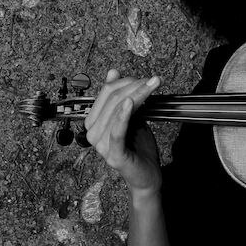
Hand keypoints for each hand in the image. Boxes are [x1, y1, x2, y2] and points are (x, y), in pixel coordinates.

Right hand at [85, 69, 162, 196]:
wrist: (147, 174)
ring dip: (137, 95)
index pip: (105, 93)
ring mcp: (101, 145)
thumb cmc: (138, 144)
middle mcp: (92, 133)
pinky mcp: (114, 155)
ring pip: (117, 111)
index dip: (125, 82)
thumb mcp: (130, 116)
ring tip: (151, 86)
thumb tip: (112, 72)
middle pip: (112, 100)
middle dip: (134, 87)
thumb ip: (121, 96)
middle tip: (153, 81)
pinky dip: (123, 115)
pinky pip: (117, 131)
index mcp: (93, 122)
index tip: (144, 78)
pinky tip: (131, 102)